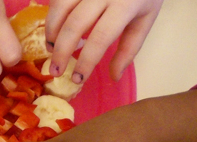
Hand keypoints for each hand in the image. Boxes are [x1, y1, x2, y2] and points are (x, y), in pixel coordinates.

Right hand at [45, 0, 163, 82]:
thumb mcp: (144, 21)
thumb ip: (129, 49)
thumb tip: (114, 77)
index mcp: (125, 6)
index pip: (100, 38)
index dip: (86, 62)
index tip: (78, 79)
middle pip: (74, 25)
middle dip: (61, 51)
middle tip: (55, 71)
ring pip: (59, 8)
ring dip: (51, 32)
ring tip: (51, 49)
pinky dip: (52, 15)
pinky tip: (55, 28)